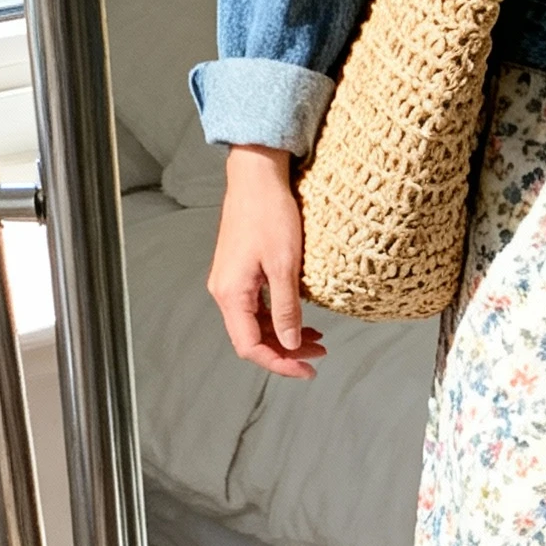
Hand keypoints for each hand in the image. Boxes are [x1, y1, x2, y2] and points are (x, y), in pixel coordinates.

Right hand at [207, 144, 326, 378]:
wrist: (257, 177)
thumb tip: (289, 344)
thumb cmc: (269, 214)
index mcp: (231, 294)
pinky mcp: (240, 271)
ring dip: (284, 335)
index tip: (308, 369)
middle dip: (286, 351)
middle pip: (252, 338)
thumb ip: (286, 309)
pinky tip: (300, 318)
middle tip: (320, 354)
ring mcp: (231, 281)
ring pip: (256, 323)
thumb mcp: (284, 266)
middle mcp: (225, 291)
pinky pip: (257, 306)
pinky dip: (279, 317)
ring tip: (318, 339)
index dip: (279, 363)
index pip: (250, 346)